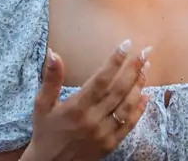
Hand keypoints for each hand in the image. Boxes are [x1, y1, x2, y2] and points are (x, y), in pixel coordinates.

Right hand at [21, 41, 148, 160]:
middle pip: (119, 90)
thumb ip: (50, 79)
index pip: (101, 80)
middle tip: (146, 52)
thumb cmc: (45, 132)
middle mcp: (92, 120)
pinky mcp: (111, 144)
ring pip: (127, 105)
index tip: (125, 45)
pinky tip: (146, 94)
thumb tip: (53, 53)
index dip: (114, 61)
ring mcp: (104, 133)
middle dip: (134, 68)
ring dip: (139, 85)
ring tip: (146, 67)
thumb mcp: (41, 105)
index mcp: (76, 108)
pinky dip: (139, 109)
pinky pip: (129, 124)